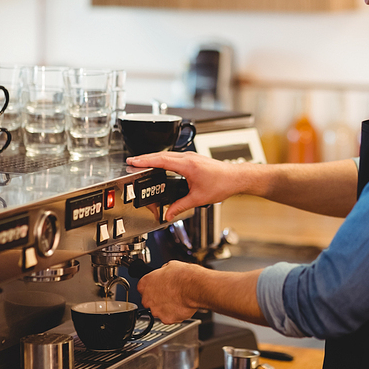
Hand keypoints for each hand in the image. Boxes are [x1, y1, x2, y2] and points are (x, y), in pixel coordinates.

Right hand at [126, 151, 242, 220]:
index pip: (161, 160)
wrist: (236, 178)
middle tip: (131, 162)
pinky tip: (160, 164)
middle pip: (161, 155)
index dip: (145, 161)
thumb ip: (180, 206)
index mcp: (187, 165)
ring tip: (142, 163)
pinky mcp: (194, 159)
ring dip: (154, 158)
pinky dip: (163, 159)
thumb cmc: (222, 184)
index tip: (133, 161)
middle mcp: (188, 158)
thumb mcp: (198, 198)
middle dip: (145, 158)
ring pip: (168, 155)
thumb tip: (168, 214)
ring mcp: (191, 157)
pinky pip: (174, 157)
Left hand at [137, 261, 196, 322]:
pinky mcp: (166, 319)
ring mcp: (156, 310)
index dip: (152, 287)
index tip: (158, 287)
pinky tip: (180, 306)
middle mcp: (147, 299)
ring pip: (158, 310)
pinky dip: (174, 313)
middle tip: (168, 293)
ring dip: (165, 307)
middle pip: (149, 301)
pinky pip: (168, 317)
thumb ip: (162, 274)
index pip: (142, 287)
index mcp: (145, 284)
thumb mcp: (169, 266)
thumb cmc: (183, 276)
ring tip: (176, 299)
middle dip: (157, 298)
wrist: (194, 287)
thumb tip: (164, 274)